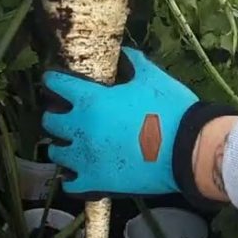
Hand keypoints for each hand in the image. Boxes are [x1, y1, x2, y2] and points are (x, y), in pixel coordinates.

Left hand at [42, 48, 236, 201]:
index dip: (52, 80)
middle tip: (67, 115)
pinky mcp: (97, 182)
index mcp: (91, 100)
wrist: (188, 149)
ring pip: (56, 152)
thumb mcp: (152, 78)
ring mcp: (86, 158)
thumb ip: (134, 63)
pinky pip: (71, 185)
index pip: (55, 84)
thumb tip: (124, 53)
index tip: (53, 80)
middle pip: (50, 121)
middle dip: (56, 116)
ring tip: (73, 145)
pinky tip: (78, 174)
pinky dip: (72, 179)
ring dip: (62, 146)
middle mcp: (81, 128)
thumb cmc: (170, 109)